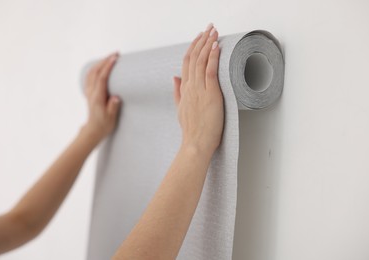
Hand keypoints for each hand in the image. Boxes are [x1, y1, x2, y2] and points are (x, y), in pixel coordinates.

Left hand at [83, 52, 120, 139]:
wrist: (93, 130)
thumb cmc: (104, 125)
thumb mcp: (111, 118)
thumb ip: (113, 107)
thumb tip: (116, 97)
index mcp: (97, 98)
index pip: (101, 78)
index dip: (107, 67)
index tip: (114, 58)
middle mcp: (91, 93)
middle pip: (96, 72)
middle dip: (105, 60)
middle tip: (116, 54)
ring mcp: (89, 92)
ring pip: (91, 72)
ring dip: (100, 63)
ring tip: (110, 57)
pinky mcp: (89, 92)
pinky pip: (90, 76)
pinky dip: (95, 68)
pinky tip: (101, 66)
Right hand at [173, 23, 223, 154]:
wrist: (195, 144)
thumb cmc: (191, 130)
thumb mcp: (180, 108)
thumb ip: (177, 92)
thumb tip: (174, 78)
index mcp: (184, 90)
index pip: (186, 63)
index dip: (193, 48)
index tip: (199, 37)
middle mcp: (190, 87)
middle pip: (193, 58)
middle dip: (201, 41)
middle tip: (208, 28)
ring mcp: (199, 91)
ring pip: (201, 62)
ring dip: (208, 44)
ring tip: (214, 32)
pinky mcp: (210, 95)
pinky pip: (210, 72)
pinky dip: (213, 58)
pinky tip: (216, 47)